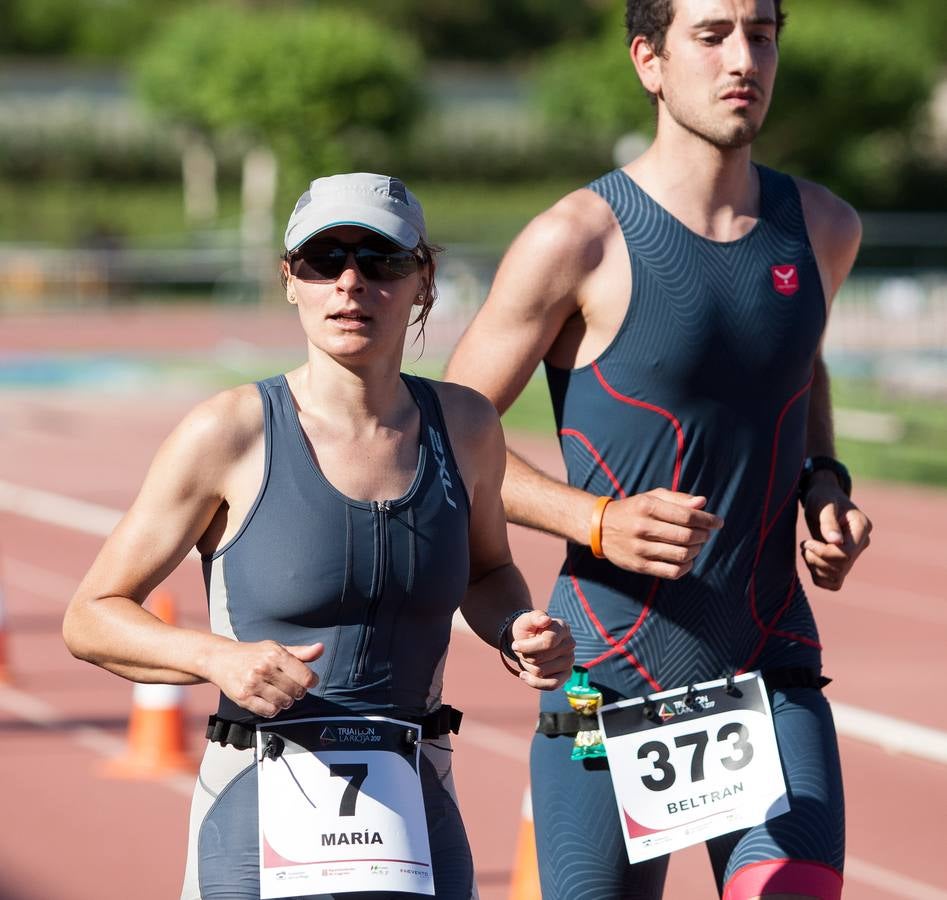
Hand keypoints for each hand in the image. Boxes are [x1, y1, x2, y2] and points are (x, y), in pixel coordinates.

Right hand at [207, 640, 322, 717]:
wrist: (222, 659)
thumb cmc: (254, 654)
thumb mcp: (277, 648)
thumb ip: (301, 653)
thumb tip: (321, 648)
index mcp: (275, 654)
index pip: (305, 676)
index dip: (311, 681)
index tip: (309, 682)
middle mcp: (264, 668)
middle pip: (296, 691)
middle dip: (298, 692)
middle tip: (292, 688)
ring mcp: (252, 684)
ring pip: (283, 703)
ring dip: (286, 701)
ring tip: (280, 693)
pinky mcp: (243, 697)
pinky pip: (268, 711)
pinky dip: (273, 709)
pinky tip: (270, 700)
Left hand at [509, 610, 574, 689]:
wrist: (529, 640)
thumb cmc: (528, 629)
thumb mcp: (527, 620)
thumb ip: (535, 617)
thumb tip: (545, 620)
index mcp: (563, 628)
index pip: (548, 642)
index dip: (527, 646)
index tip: (515, 645)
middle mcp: (570, 644)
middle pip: (540, 659)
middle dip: (525, 656)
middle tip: (522, 650)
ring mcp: (570, 660)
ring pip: (541, 672)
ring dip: (527, 666)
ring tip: (527, 658)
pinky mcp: (566, 675)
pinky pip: (551, 685)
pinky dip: (534, 682)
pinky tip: (524, 675)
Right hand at [600, 489, 722, 577]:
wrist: (600, 528)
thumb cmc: (633, 509)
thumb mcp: (651, 497)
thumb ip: (678, 499)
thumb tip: (703, 503)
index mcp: (647, 506)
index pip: (687, 516)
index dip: (708, 520)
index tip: (718, 522)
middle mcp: (643, 527)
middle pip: (687, 536)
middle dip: (703, 535)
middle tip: (705, 533)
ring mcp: (640, 549)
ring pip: (682, 555)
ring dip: (696, 550)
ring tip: (696, 545)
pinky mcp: (639, 566)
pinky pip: (672, 572)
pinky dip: (686, 566)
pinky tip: (686, 559)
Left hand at [801, 480, 871, 590]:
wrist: (822, 499)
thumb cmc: (822, 498)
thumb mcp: (823, 504)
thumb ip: (828, 522)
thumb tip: (836, 541)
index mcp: (862, 527)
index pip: (846, 554)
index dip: (823, 553)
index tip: (808, 542)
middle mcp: (861, 543)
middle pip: (841, 567)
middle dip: (817, 559)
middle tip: (805, 545)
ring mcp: (853, 554)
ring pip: (837, 577)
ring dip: (815, 568)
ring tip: (807, 550)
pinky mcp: (843, 562)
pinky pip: (833, 583)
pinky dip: (819, 576)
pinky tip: (811, 560)